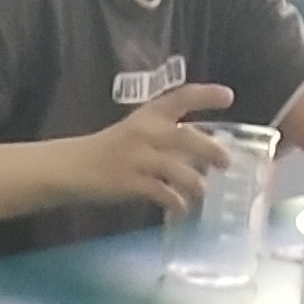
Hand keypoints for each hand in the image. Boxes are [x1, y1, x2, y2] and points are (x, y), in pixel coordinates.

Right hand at [64, 81, 241, 215]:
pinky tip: (182, 208)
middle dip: (210, 150)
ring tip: (202, 191)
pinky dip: (176, 202)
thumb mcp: (137, 131)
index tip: (229, 97)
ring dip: (195, 182)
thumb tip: (202, 153)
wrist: (74, 166)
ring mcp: (138, 158)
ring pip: (178, 169)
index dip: (207, 95)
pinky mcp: (131, 182)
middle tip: (226, 163)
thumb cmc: (109, 149)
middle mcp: (146, 132)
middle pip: (186, 137)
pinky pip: (162, 192)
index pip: (182, 97)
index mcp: (149, 114)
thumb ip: (166, 137)